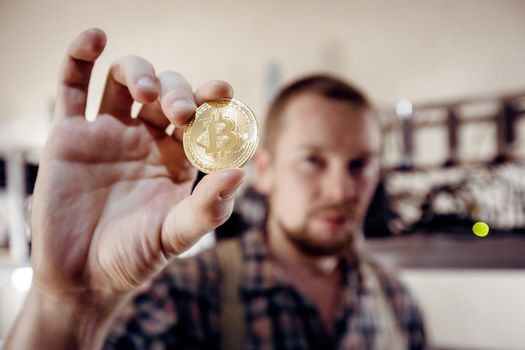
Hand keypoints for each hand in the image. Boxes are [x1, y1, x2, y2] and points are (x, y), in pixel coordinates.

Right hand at [30, 28, 244, 295]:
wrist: (82, 279)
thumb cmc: (134, 259)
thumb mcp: (175, 236)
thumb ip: (208, 208)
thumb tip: (240, 171)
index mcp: (177, 158)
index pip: (200, 116)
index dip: (211, 99)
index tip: (222, 92)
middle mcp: (146, 140)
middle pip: (166, 92)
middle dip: (178, 92)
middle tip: (182, 113)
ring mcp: (107, 133)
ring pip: (124, 81)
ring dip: (140, 72)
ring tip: (147, 92)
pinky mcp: (69, 135)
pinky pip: (73, 87)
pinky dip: (80, 57)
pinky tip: (95, 37)